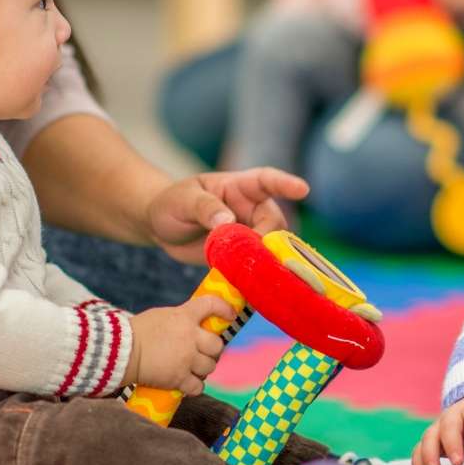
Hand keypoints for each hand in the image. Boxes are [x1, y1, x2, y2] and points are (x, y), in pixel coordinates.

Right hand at [124, 294, 234, 392]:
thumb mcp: (161, 316)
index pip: (212, 305)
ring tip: (193, 369)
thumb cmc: (137, 332)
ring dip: (204, 369)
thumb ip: (181, 320)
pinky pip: (198, 386)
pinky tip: (188, 384)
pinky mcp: (179, 378)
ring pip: (210, 366)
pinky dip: (194, 387)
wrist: (120, 352)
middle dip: (213, 350)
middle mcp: (190, 337)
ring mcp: (186, 359)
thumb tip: (194, 327)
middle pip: (217, 345)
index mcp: (184, 316)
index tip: (230, 316)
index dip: (225, 309)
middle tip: (204, 353)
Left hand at [143, 168, 309, 262]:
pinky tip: (247, 284)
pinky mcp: (241, 255)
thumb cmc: (172, 203)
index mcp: (238, 187)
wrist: (160, 227)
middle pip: (274, 223)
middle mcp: (249, 209)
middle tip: (251, 251)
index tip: (303, 190)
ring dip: (262, 258)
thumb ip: (205, 207)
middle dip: (268, 237)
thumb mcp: (184, 200)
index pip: (266, 181)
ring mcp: (247, 233)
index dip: (286, 184)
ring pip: (270, 246)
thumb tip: (227, 221)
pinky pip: (255, 264)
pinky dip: (254, 274)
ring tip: (247, 269)